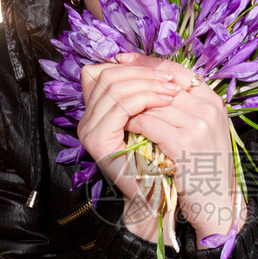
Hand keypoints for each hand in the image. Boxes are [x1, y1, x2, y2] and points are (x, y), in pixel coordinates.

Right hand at [78, 59, 180, 239]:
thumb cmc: (160, 159)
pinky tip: (164, 101)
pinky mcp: (98, 141)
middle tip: (169, 80)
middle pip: (107, 74)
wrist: (158, 196)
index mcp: (97, 111)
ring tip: (171, 91)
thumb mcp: (154, 118)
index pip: (104, 71)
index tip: (162, 72)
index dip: (133, 65)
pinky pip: (120, 106)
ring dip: (146, 83)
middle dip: (142, 72)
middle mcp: (87, 119)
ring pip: (114, 87)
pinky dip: (144, 98)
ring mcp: (89, 130)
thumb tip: (154, 62)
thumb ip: (146, 93)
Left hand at [112, 53, 246, 244]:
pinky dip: (133, 125)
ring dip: (129, 106)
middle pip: (160, 82)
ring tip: (114, 109)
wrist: (216, 205)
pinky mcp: (186, 143)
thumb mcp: (199, 130)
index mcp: (213, 101)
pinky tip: (124, 128)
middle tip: (108, 80)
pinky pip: (149, 123)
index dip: (146, 62)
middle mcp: (209, 108)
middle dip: (131, 82)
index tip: (122, 59)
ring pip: (151, 102)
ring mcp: (199, 124)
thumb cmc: (202, 169)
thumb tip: (146, 85)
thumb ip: (181, 107)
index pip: (175, 69)